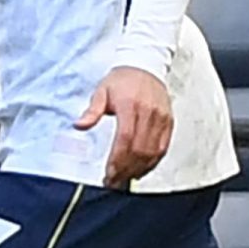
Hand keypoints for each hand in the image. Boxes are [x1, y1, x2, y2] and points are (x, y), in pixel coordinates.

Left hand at [76, 66, 172, 187]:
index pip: (125, 139)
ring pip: (152, 152)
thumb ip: (92, 111)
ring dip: (139, 169)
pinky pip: (163, 148)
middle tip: (114, 181)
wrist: (145, 65)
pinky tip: (142, 169)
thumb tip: (79, 125)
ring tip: (125, 179)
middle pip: (139, 150)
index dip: (117, 159)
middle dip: (126, 169)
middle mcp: (149, 114)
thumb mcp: (101, 91)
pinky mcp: (169, 123)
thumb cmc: (121, 79)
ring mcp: (161, 119)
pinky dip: (153, 162)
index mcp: (130, 106)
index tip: (108, 173)